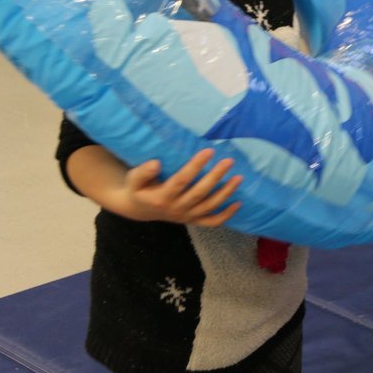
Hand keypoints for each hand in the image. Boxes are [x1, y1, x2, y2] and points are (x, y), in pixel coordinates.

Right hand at [121, 148, 242, 226]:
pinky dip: (226, 215)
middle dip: (216, 176)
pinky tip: (238, 203)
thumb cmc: (138, 189)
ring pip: (209, 206)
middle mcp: (176, 209)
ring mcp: (186, 216)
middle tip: (229, 161)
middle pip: (200, 193)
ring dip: (226, 193)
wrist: (139, 210)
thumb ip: (142, 172)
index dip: (195, 166)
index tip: (209, 151)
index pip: (181, 180)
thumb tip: (156, 163)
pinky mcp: (192, 220)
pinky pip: (212, 222)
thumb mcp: (133, 179)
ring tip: (239, 177)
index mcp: (162, 197)